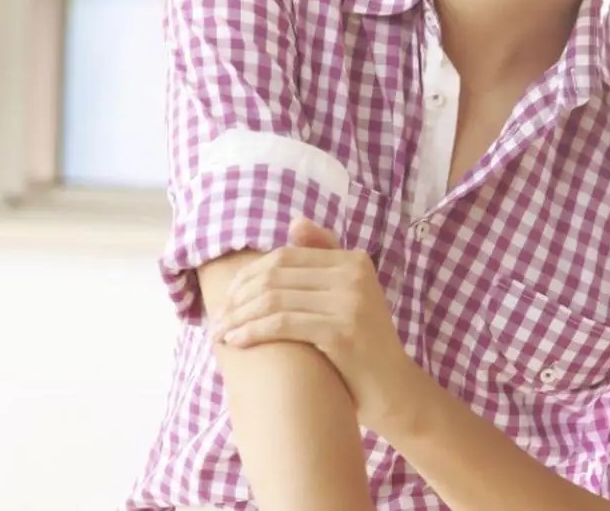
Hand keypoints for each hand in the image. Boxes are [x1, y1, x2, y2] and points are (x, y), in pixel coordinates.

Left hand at [209, 216, 417, 434]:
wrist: (393, 389)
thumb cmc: (361, 343)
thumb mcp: (348, 294)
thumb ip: (324, 257)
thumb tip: (295, 221)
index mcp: (354, 259)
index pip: (286, 255)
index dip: (250, 274)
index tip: (228, 297)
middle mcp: (354, 273)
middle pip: (277, 275)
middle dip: (239, 296)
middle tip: (216, 318)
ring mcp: (350, 301)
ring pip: (275, 299)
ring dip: (239, 316)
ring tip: (219, 332)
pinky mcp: (342, 331)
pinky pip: (283, 323)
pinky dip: (253, 331)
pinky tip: (235, 342)